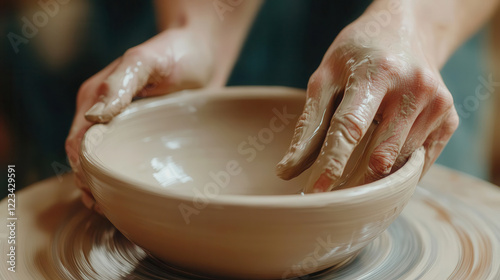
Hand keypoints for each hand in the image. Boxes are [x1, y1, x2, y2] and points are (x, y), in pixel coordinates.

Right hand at [65, 29, 214, 210]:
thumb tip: (93, 119)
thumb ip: (119, 86)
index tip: (94, 190)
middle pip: (89, 158)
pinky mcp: (149, 136)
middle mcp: (108, 116)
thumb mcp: (146, 62)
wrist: (206, 54)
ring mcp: (129, 128)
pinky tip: (137, 196)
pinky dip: (129, 180)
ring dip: (108, 186)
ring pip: (110, 164)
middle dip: (92, 184)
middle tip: (106, 206)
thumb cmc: (176, 53)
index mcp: (96, 98)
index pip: (77, 142)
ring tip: (118, 208)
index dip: (82, 168)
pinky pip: (134, 162)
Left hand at [276, 8, 458, 192]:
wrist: (407, 31)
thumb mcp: (327, 77)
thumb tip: (288, 170)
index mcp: (378, 73)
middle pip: (380, 156)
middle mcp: (414, 89)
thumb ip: (309, 123)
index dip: (330, 164)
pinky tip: (382, 153)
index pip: (350, 128)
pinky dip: (396, 168)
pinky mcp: (449, 120)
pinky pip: (418, 163)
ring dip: (374, 173)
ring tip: (357, 158)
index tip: (314, 193)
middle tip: (331, 192)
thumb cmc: (359, 55)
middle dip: (353, 181)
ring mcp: (438, 105)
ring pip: (398, 164)